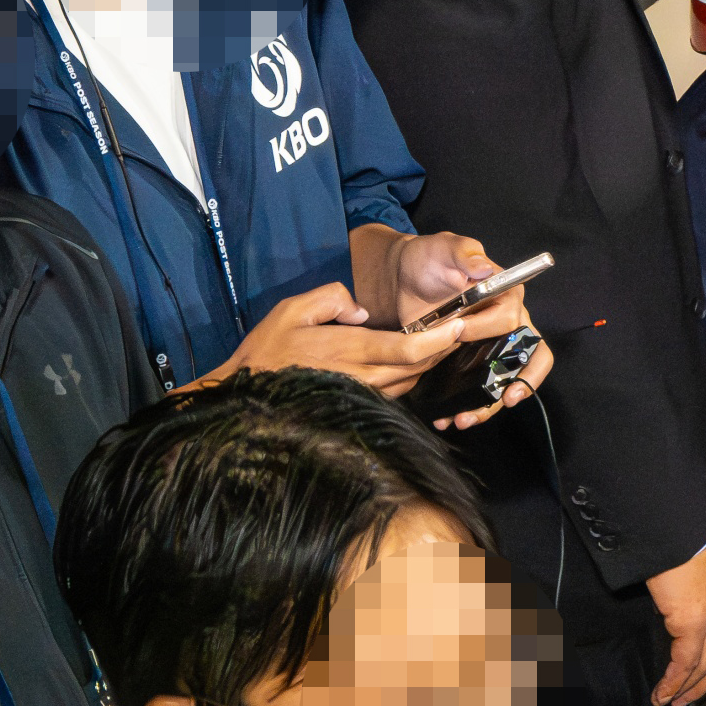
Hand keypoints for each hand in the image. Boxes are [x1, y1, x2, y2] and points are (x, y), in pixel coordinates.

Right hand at [194, 283, 464, 398]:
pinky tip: (413, 365)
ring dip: (427, 365)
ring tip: (442, 343)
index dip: (439, 339)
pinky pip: (394, 394)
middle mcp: (361, 377)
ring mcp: (360, 396)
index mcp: (350, 350)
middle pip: (417, 367)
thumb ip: (331, 298)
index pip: (407, 348)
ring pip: (409, 383)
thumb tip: (361, 308)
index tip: (460, 326)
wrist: (244, 396)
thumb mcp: (293, 308)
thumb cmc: (267, 350)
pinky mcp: (356, 406)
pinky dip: (409, 379)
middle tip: (460, 329)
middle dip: (442, 349)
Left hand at [354, 230, 550, 428]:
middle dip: (520, 381)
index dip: (488, 330)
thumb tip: (485, 269)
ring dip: (491, 403)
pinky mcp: (471, 362)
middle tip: (506, 398)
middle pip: (528, 356)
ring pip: (507, 379)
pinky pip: (482, 389)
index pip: (512, 319)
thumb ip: (464, 254)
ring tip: (466, 419)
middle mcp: (507, 322)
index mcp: (507, 294)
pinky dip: (471, 407)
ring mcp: (490, 346)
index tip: (459, 333)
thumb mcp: (444, 248)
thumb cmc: (427, 259)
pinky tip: (451, 418)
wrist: (401, 280)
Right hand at [645, 532, 705, 705]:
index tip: (699, 673)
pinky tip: (662, 692)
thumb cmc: (681, 537)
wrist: (677, 527)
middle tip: (684, 698)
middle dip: (703, 682)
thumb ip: (694, 586)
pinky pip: (684, 663)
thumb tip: (675, 602)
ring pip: (703, 665)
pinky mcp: (693, 624)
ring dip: (685, 687)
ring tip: (668, 701)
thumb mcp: (697, 563)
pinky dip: (673, 681)